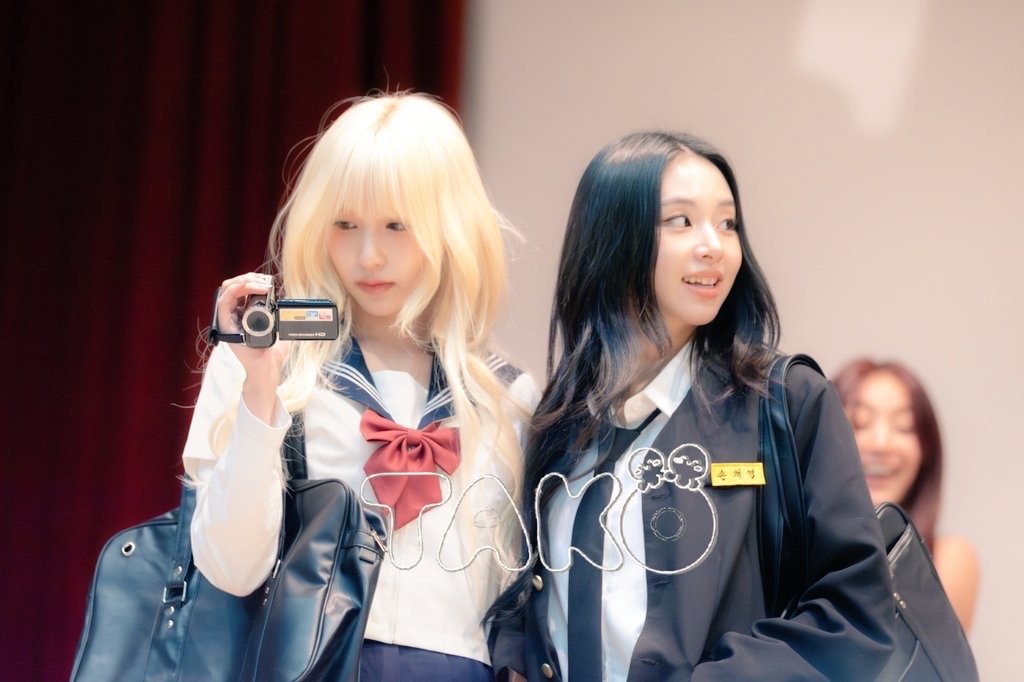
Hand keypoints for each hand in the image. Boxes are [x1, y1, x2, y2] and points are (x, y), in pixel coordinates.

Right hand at [216, 273, 289, 423]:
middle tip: (264, 281)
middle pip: (232, 286)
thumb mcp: (283, 329)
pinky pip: (224, 303)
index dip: (252, 280)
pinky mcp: (226, 327)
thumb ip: (286, 317)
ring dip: (242, 282)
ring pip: (226, 290)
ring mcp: (228, 321)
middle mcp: (233, 316)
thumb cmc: (273, 353)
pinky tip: (250, 288)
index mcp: (243, 314)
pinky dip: (235, 291)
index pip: (241, 289)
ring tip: (260, 283)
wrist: (268, 368)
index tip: (268, 281)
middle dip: (248, 278)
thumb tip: (297, 304)